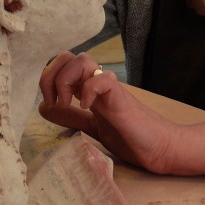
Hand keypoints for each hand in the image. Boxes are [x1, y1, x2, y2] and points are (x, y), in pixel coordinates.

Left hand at [39, 52, 186, 174]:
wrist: (161, 148)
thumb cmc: (130, 137)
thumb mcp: (92, 127)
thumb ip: (71, 118)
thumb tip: (42, 108)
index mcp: (87, 89)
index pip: (60, 65)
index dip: (47, 78)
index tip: (48, 103)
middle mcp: (96, 83)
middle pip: (67, 56)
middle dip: (51, 74)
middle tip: (54, 100)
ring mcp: (109, 88)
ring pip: (83, 60)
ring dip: (66, 80)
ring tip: (67, 104)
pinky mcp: (121, 97)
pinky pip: (103, 78)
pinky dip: (89, 89)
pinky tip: (87, 107)